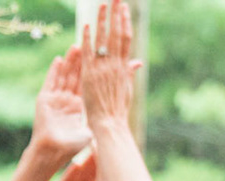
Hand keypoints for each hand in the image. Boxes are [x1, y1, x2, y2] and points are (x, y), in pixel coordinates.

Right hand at [29, 149, 101, 180]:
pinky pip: (66, 179)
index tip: (108, 159)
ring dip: (84, 163)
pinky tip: (76, 165)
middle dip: (94, 160)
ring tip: (91, 152)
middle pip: (87, 171)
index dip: (100, 168)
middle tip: (101, 149)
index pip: (93, 176)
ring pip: (78, 172)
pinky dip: (71, 173)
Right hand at [31, 48, 91, 164]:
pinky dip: (54, 70)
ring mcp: (55, 100)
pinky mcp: (45, 99)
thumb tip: (116, 117)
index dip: (91, 71)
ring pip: (64, 76)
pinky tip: (58, 59)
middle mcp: (67, 102)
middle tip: (88, 45)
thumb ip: (99, 119)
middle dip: (81, 62)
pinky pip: (50, 81)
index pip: (86, 85)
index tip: (98, 58)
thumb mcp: (90, 130)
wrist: (53, 151)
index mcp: (78, 108)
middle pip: (75, 77)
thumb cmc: (71, 146)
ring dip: (69, 62)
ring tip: (75, 47)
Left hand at [78, 2, 142, 129]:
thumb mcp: (127, 89)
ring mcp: (102, 69)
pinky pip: (88, 54)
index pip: (126, 38)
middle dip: (116, 14)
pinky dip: (87, 39)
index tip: (123, 8)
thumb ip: (129, 72)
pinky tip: (86, 26)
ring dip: (103, 20)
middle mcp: (115, 65)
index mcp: (124, 67)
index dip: (124, 22)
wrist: (109, 124)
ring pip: (104, 39)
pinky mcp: (90, 75)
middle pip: (117, 34)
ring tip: (103, 4)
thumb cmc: (118, 110)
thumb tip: (138, 63)